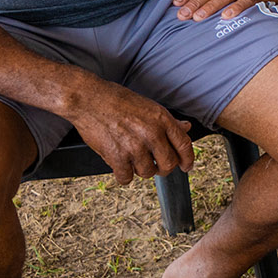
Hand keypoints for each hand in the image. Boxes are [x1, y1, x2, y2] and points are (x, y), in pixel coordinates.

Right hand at [67, 78, 193, 183]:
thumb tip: (186, 127)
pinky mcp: (117, 157)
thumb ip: (168, 121)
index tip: (186, 166)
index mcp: (162, 119)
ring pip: (148, 172)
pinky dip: (124, 175)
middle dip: (164, 168)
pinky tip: (120, 165)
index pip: (184, 145)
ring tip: (133, 159)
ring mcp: (134, 147)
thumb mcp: (149, 106)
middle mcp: (151, 134)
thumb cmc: (117, 100)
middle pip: (169, 164)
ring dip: (142, 170)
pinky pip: (126, 177)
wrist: (89, 99)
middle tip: (157, 165)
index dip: (188, 159)